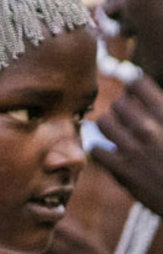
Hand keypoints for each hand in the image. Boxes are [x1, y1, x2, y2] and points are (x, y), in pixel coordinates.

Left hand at [98, 78, 162, 215]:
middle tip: (131, 120)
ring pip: (103, 122)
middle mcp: (148, 128)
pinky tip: (113, 153)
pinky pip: (96, 149)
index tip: (138, 96)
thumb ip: (162, 111)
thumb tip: (147, 94)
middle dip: (124, 110)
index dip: (135, 88)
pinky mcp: (123, 170)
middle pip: (118, 104)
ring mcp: (133, 149)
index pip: (137, 83)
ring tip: (121, 134)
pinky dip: (102, 150)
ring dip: (111, 127)